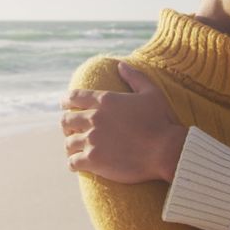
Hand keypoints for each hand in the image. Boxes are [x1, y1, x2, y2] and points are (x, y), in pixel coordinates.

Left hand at [60, 61, 187, 183]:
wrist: (166, 151)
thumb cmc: (162, 121)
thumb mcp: (151, 92)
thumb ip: (135, 77)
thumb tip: (121, 65)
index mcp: (105, 100)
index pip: (74, 97)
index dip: (66, 101)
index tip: (63, 105)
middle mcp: (94, 118)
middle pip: (66, 120)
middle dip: (67, 124)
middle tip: (70, 130)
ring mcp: (92, 139)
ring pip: (68, 142)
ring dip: (71, 145)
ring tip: (74, 149)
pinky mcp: (94, 160)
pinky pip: (73, 162)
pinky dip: (73, 163)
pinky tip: (77, 165)